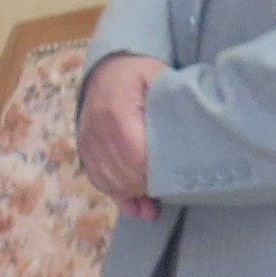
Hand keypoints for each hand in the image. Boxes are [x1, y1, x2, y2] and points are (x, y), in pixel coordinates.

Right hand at [80, 53, 160, 218]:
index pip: (134, 154)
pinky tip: (135, 205)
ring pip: (109, 180)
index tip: (173, 179)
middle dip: (146, 187)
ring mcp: (88, 142)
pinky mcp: (84, 150)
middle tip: (170, 192)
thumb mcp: (158, 76)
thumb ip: (171, 100)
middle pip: (121, 172)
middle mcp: (97, 130)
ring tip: (153, 204)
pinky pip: (98, 179)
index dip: (153, 172)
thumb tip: (191, 129)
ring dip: (132, 195)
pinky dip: (117, 195)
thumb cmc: (138, 74)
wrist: (105, 71)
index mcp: (116, 112)